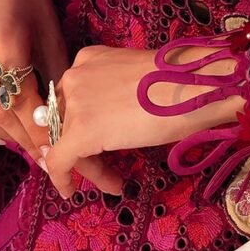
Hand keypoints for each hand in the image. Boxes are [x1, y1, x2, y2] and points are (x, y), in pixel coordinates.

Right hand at [0, 0, 66, 171]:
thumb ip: (54, 80)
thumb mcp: (52, 35)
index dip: (37, 134)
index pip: (21, 105)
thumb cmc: (32, 0)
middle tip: (38, 152)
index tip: (53, 153)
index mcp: (6, 42)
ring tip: (17, 139)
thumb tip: (62, 124)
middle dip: (20, 138)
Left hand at [43, 43, 242, 200]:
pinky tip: (71, 191)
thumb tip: (113, 118)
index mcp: (89, 59)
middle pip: (67, 121)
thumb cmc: (176, 81)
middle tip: (106, 165)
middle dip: (84, 147)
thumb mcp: (135, 80)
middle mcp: (76, 76)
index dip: (79, 124)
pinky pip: (59, 161)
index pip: (73, 98)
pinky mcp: (80, 132)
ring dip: (89, 165)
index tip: (94, 144)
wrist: (190, 86)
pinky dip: (62, 179)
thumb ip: (114, 94)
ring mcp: (76, 103)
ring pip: (67, 143)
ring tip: (113, 181)